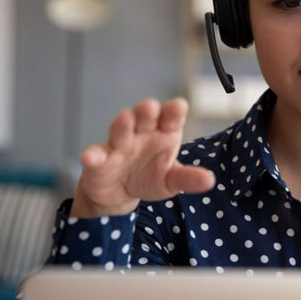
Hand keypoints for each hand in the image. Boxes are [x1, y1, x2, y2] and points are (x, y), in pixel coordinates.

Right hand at [70, 98, 214, 217]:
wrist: (120, 194)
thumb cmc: (150, 177)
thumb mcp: (172, 180)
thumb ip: (189, 179)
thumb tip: (210, 181)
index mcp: (164, 133)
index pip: (171, 118)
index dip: (174, 111)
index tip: (179, 106)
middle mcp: (141, 134)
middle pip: (145, 118)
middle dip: (147, 111)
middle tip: (151, 106)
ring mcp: (119, 145)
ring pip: (120, 130)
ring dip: (122, 124)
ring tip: (125, 118)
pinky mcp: (99, 160)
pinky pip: (95, 156)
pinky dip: (92, 155)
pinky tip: (90, 157)